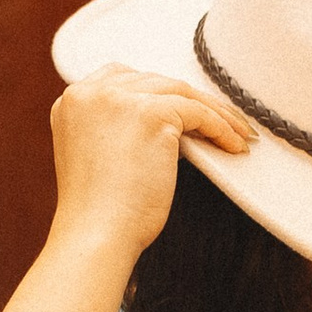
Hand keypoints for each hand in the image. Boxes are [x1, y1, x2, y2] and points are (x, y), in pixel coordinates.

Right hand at [49, 65, 254, 265]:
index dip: (158, 91)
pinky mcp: (150, 112)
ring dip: (215, 112)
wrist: (97, 234)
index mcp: (73, 101)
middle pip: (155, 82)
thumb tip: (166, 124)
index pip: (122, 78)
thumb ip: (116, 129)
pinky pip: (198, 112)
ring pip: (181, 92)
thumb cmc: (101, 212)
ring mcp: (119, 98)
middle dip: (192, 100)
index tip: (185, 107)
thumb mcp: (98, 154)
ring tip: (237, 133)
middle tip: (223, 120)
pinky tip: (234, 144)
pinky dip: (221, 128)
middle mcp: (91, 92)